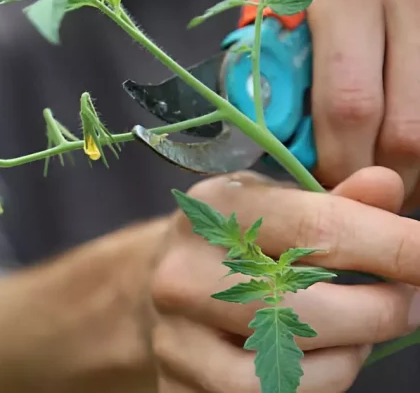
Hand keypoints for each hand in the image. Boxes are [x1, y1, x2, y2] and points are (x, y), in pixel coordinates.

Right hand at [148, 167, 419, 391]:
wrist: (163, 281)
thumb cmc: (235, 241)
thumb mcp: (276, 205)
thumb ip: (335, 201)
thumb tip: (387, 186)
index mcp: (214, 209)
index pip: (318, 229)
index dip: (394, 247)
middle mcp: (184, 270)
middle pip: (307, 305)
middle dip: (382, 310)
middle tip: (409, 302)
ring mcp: (175, 333)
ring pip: (288, 365)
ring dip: (348, 354)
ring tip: (356, 332)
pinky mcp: (177, 381)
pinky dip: (315, 382)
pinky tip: (318, 359)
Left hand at [245, 0, 419, 209]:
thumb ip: (260, 34)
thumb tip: (251, 106)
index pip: (346, 105)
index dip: (337, 162)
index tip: (324, 185)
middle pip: (404, 129)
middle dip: (379, 177)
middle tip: (359, 190)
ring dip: (413, 170)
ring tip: (389, 176)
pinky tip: (412, 150)